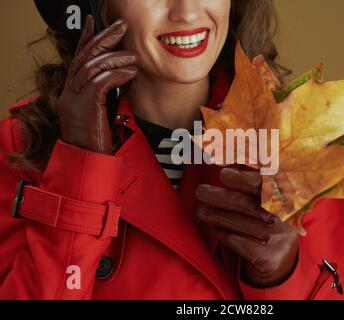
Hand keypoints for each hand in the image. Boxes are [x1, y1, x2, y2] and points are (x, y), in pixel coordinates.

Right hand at [56, 16, 137, 154]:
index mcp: (72, 92)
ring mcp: (74, 99)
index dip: (87, 39)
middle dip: (104, 38)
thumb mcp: (100, 113)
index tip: (96, 24)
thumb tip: (124, 76)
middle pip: (85, 56)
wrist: (87, 161)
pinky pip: (102, 82)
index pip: (78, 59)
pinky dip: (118, 74)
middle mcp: (69, 92)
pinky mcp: (85, 106)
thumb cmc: (96, 141)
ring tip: (134, 56)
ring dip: (116, 58)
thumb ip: (106, 94)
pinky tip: (131, 73)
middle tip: (120, 27)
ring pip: (93, 67)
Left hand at [196, 167, 299, 287]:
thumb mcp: (266, 200)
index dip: (244, 178)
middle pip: (250, 203)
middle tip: (201, 191)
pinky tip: (215, 229)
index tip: (223, 174)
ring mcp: (282, 238)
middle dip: (222, 196)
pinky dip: (224, 234)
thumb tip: (225, 160)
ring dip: (217, 215)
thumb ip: (251, 181)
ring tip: (201, 210)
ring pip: (242, 223)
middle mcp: (289, 217)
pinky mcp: (271, 257)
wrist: (280, 264)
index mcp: (290, 197)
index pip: (267, 183)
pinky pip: (241, 242)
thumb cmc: (266, 223)